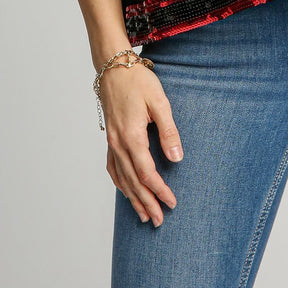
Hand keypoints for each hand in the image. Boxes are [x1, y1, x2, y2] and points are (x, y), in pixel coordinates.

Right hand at [99, 62, 182, 225]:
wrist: (113, 66)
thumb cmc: (137, 80)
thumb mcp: (159, 101)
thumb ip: (168, 131)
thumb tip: (177, 158)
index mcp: (132, 136)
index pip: (146, 173)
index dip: (159, 190)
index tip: (172, 202)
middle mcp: (118, 143)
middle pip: (132, 182)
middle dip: (146, 203)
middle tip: (159, 221)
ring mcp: (111, 141)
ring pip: (121, 178)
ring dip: (133, 198)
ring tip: (144, 216)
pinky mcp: (110, 137)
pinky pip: (112, 167)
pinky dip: (119, 183)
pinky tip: (125, 191)